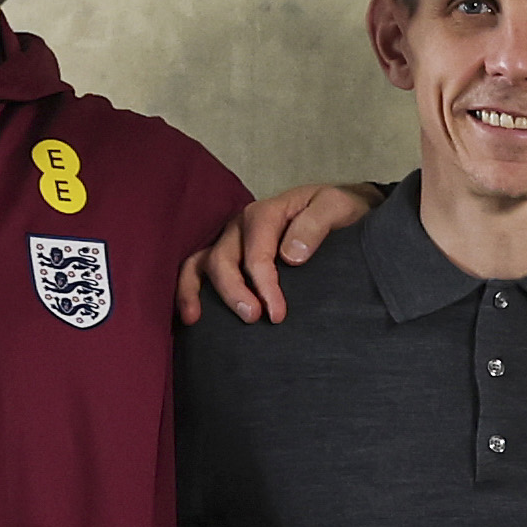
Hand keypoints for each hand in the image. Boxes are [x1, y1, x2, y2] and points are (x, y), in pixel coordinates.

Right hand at [178, 180, 376, 325]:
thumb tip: (291, 255)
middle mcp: (241, 225)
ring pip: (203, 262)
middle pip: (224, 259)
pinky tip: (189, 316)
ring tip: (196, 319)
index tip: (277, 314)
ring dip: (197, 291)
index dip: (264, 286)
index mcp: (266, 213)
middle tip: (254, 318)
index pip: (257, 254)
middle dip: (234, 292)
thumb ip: (315, 225)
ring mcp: (231, 240)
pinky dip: (188, 288)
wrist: (339, 211)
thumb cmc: (337, 211)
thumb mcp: (335, 207)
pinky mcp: (228, 253)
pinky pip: (197, 268)